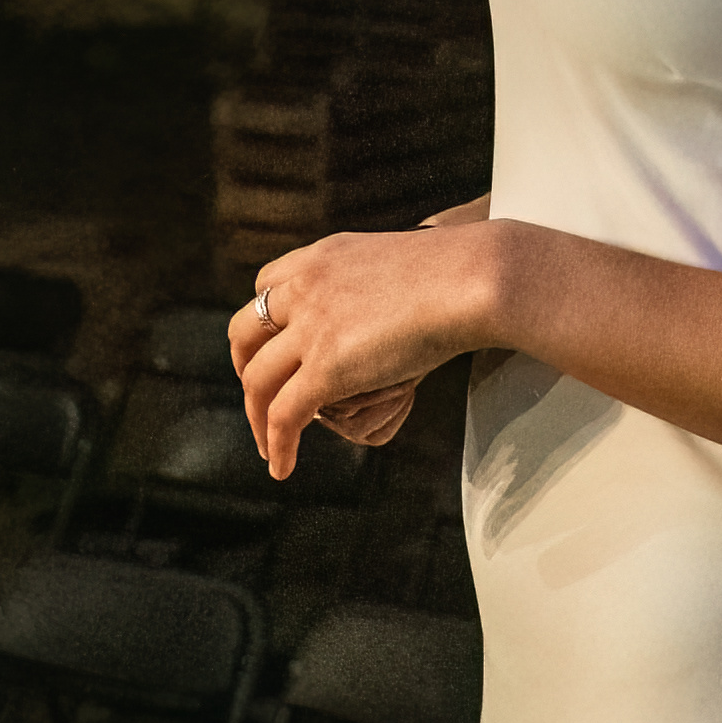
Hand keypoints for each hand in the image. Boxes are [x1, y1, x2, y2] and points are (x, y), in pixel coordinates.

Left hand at [231, 223, 506, 479]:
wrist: (477, 278)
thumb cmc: (461, 273)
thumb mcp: (398, 268)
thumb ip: (373, 289)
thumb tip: (386, 315)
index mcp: (323, 257)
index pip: (266, 286)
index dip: (263, 324)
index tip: (272, 349)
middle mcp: (306, 286)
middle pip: (244, 332)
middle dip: (245, 369)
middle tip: (259, 397)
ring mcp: (312, 326)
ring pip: (258, 381)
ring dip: (256, 418)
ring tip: (269, 444)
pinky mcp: (325, 366)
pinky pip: (284, 415)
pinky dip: (278, 445)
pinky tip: (283, 465)